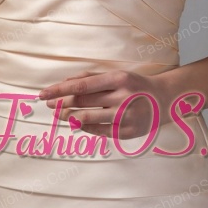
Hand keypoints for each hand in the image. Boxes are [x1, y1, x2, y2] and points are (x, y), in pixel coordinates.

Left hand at [38, 69, 173, 139]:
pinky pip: (99, 131)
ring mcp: (125, 116)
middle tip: (48, 104)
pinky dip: (84, 127)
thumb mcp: (116, 74)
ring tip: (58, 114)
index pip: (82, 86)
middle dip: (61, 103)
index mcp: (118, 79)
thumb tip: (65, 83)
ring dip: (69, 116)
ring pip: (87, 118)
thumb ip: (91, 78)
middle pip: (82, 102)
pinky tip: (76, 122)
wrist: (164, 100)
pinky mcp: (127, 132)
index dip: (60, 90)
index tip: (44, 93)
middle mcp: (122, 97)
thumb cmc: (134, 84)